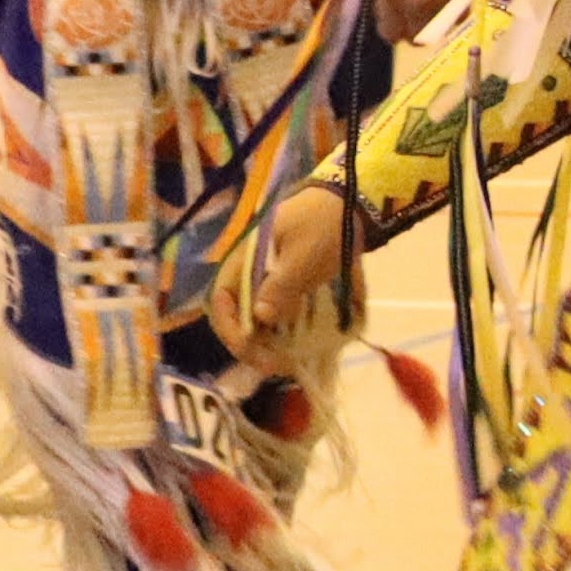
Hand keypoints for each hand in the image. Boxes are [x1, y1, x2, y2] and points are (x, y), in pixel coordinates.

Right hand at [227, 185, 349, 360]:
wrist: (350, 204)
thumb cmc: (323, 225)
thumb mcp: (303, 255)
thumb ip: (282, 286)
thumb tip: (259, 317)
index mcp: (243, 261)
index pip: (221, 300)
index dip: (229, 328)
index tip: (249, 348)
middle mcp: (248, 273)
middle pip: (235, 315)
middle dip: (249, 344)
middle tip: (272, 366)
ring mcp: (267, 280)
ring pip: (254, 319)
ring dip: (264, 343)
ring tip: (284, 363)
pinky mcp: (286, 286)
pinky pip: (276, 314)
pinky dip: (281, 333)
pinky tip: (295, 348)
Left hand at [375, 0, 472, 43]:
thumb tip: (391, 8)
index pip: (390, 32)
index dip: (394, 29)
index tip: (397, 23)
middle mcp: (415, 3)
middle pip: (415, 37)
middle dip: (414, 32)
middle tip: (416, 20)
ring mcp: (441, 0)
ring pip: (439, 30)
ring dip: (435, 23)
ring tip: (435, 9)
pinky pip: (458, 16)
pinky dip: (455, 14)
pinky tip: (450, 3)